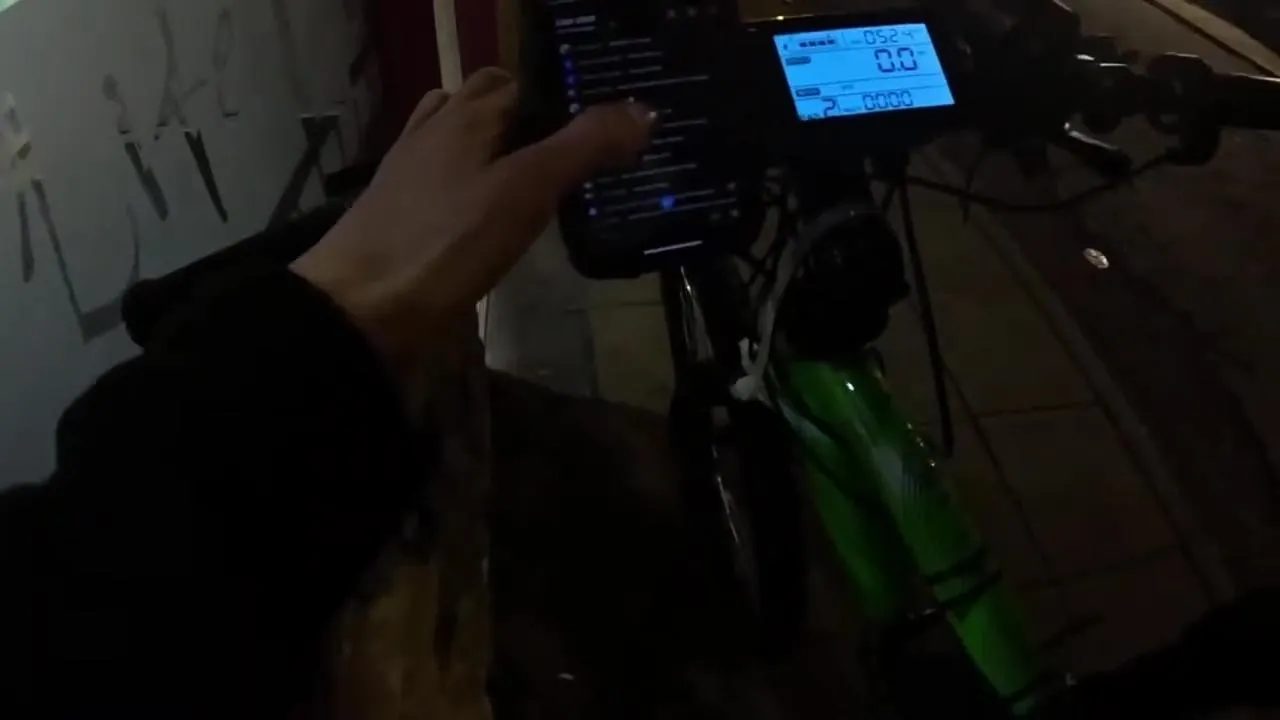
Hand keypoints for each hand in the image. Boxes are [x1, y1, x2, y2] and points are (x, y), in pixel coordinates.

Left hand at [293, 69, 653, 394]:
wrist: (359, 313)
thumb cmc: (445, 244)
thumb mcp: (524, 191)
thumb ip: (583, 147)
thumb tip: (645, 112)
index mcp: (465, 115)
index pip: (521, 82)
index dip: (566, 100)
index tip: (608, 135)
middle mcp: (435, 133)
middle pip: (489, 108)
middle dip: (534, 124)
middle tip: (584, 163)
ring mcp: (414, 177)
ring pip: (467, 147)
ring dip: (504, 157)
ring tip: (550, 190)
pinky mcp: (406, 220)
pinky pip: (452, 188)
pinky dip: (481, 194)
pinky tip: (503, 225)